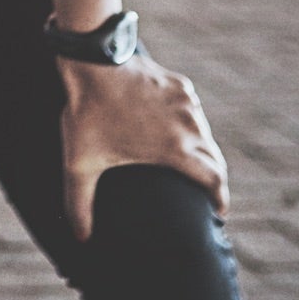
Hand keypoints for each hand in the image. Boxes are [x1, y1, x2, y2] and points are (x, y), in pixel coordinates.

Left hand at [58, 51, 228, 242]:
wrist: (92, 61)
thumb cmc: (87, 113)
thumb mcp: (79, 163)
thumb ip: (79, 203)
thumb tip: (80, 238)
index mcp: (175, 149)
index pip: (214, 179)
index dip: (220, 198)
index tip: (218, 211)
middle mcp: (190, 125)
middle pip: (213, 158)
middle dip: (212, 178)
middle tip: (204, 192)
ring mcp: (187, 102)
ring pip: (204, 134)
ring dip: (201, 150)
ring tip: (190, 164)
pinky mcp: (180, 84)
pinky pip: (192, 110)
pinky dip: (190, 125)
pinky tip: (177, 131)